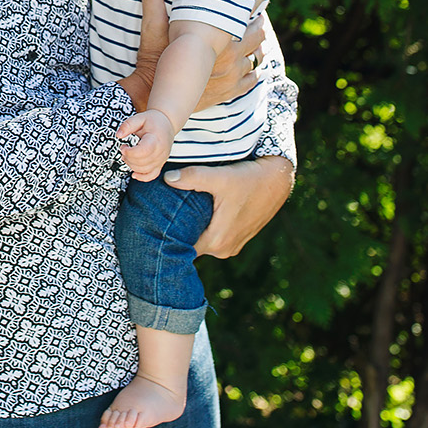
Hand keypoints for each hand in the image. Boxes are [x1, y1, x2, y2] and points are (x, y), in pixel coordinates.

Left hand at [116, 109, 176, 181]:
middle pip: (143, 163)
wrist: (167, 123)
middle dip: (129, 158)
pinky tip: (134, 174)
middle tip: (123, 150)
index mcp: (156, 139)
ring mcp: (162, 159)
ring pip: (145, 170)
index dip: (130, 152)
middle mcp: (161, 151)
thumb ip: (128, 125)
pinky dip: (142, 177)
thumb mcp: (140, 118)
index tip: (123, 147)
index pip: (143, 151)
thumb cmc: (153, 121)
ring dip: (132, 166)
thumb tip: (118, 135)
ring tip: (127, 156)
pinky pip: (153, 175)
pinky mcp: (160, 164)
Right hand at [125, 0, 268, 110]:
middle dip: (257, 25)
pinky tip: (248, 61)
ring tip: (252, 37)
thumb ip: (153, 0)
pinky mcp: (229, 92)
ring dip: (257, 47)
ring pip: (257, 58)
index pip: (245, 17)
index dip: (252, 5)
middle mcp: (230, 58)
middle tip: (254, 16)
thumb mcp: (152, 29)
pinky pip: (252, 78)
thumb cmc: (153, 61)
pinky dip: (253, 69)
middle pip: (257, 36)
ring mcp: (232, 77)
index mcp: (217, 40)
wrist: (153, 98)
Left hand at [165, 157, 294, 258]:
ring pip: (202, 242)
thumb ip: (193, 178)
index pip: (182, 250)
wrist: (277, 180)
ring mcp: (232, 246)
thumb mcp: (220, 177)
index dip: (165, 240)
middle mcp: (224, 249)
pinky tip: (194, 217)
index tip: (149, 230)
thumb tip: (167, 178)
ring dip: (191, 232)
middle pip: (191, 247)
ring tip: (171, 218)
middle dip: (176, 235)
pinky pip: (213, 238)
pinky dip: (204, 229)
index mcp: (217, 241)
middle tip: (155, 220)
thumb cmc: (249, 180)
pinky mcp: (237, 238)